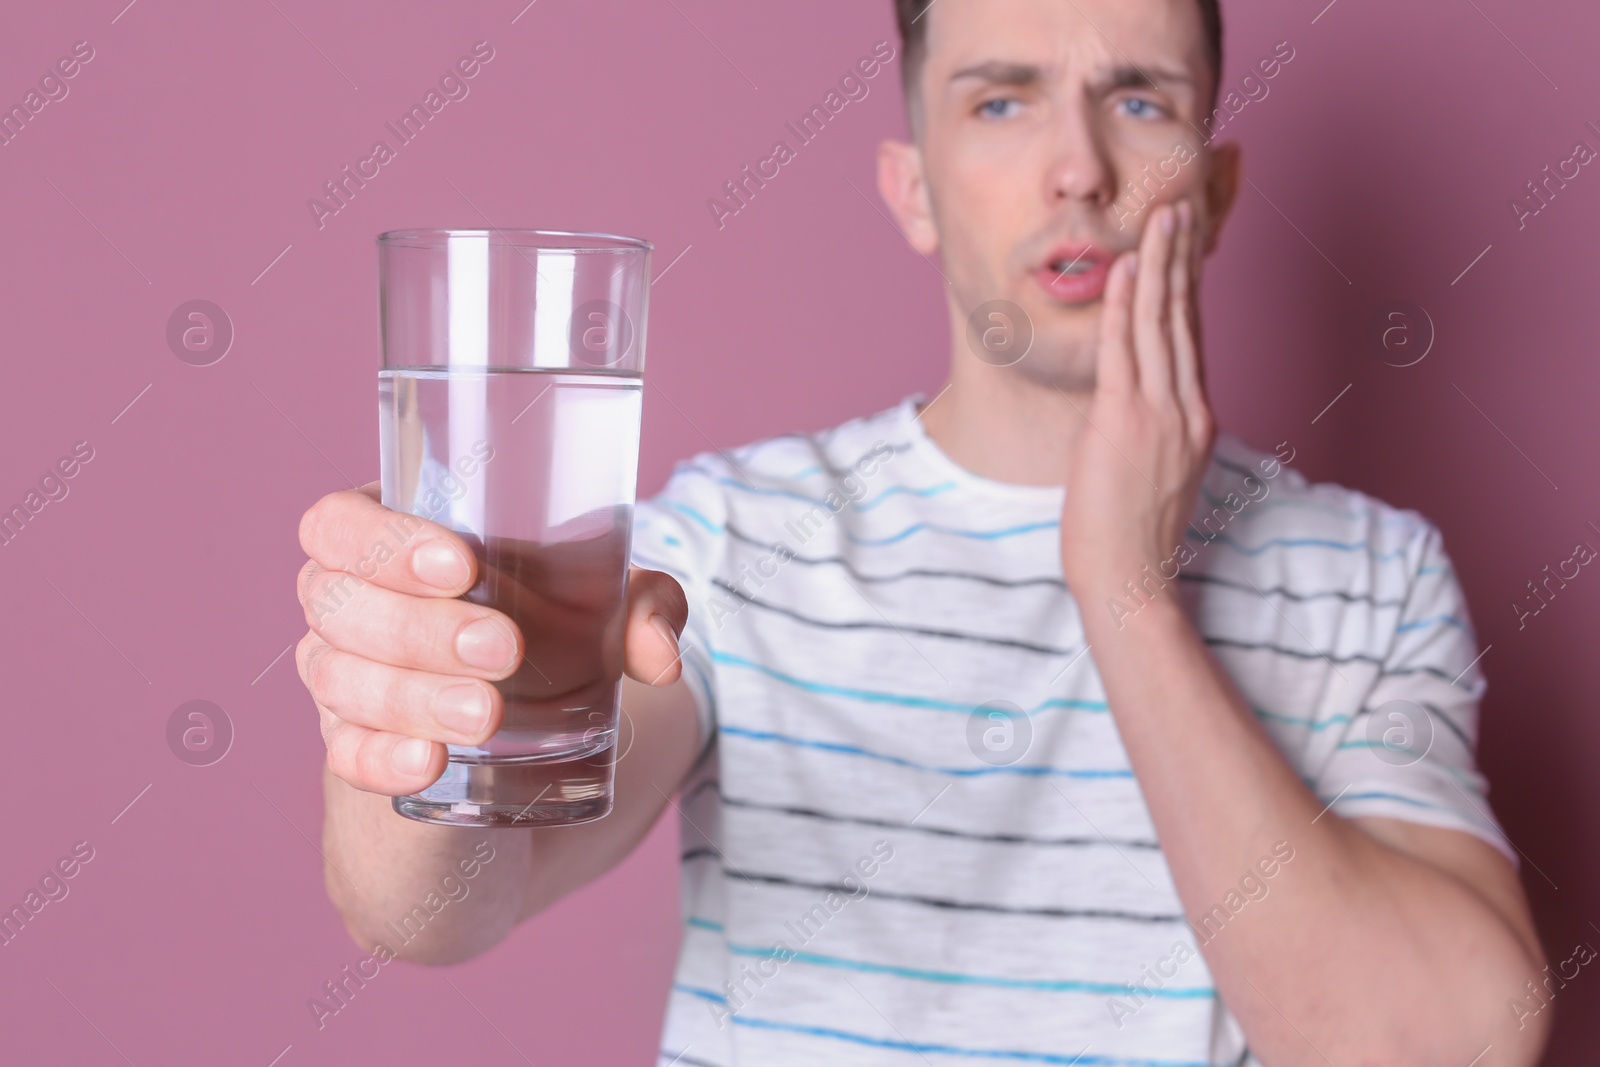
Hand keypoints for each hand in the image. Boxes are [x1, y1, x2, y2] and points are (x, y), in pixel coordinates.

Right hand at [294, 483, 686, 795]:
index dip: (382, 542)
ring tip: (486, 714)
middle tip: (504, 648)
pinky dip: (381, 759)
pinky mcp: (355, 748)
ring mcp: (340, 679)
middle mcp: (345, 604)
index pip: (338, 525)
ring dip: (412, 696)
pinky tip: (427, 762)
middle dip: (420, 627)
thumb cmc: (549, 624)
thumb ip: (642, 607)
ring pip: (341, 680)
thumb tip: (662, 657)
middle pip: (338, 605)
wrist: (527, 728)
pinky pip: (346, 755)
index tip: (461, 567)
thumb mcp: (602, 603)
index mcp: (387, 538)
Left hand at [1060, 200, 1215, 605]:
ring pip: (1162, 324)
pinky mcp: (1125, 424)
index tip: (1187, 244)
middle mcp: (1187, 409)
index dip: (1189, 285)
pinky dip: (1127, 305)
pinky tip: (1129, 267)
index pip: (1192, 337)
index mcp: (1195, 419)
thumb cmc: (1133, 537)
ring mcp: (1161, 415)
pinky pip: (1126, 352)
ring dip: (1161, 264)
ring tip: (1161, 216)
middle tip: (1181, 206)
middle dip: (1184, 257)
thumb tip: (1135, 410)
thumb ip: (1152, 432)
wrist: (1130, 580)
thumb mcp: (1154, 473)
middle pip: (1186, 318)